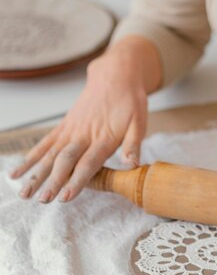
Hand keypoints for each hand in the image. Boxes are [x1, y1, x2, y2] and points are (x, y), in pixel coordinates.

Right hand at [9, 36, 159, 203]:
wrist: (115, 75)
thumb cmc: (130, 100)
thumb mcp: (140, 121)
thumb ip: (133, 144)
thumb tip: (132, 165)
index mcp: (104, 137)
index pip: (89, 162)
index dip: (78, 180)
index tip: (66, 196)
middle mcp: (84, 135)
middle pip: (66, 161)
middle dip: (53, 181)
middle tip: (43, 200)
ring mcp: (71, 130)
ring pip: (51, 154)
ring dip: (37, 174)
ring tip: (25, 193)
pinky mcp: (64, 126)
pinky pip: (45, 143)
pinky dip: (31, 158)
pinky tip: (18, 173)